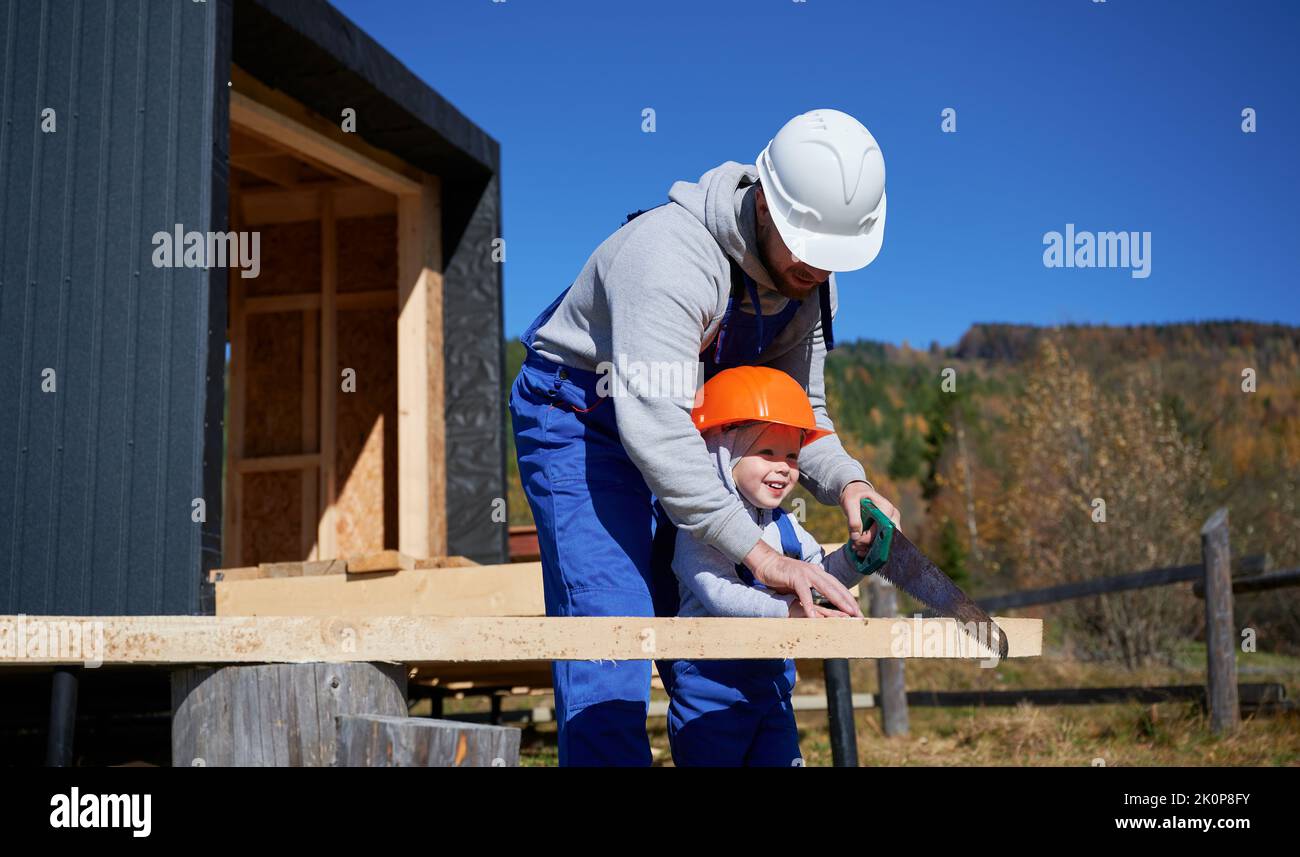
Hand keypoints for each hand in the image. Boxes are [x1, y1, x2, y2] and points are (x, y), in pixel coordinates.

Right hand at [743, 540, 863, 617]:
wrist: (766, 562)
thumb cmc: (783, 575)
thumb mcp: (802, 584)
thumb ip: (813, 590)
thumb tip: (821, 603)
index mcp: (819, 573)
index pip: (839, 587)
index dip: (849, 599)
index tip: (858, 612)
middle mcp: (816, 571)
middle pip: (837, 588)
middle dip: (850, 602)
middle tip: (859, 616)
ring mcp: (806, 573)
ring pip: (827, 589)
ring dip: (838, 602)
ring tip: (847, 615)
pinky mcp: (795, 577)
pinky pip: (804, 593)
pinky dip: (810, 605)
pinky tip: (814, 616)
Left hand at [840, 481, 901, 557]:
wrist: (856, 493)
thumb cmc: (854, 495)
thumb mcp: (850, 503)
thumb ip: (853, 519)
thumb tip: (856, 537)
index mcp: (886, 509)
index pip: (883, 528)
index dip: (871, 538)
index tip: (857, 541)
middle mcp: (893, 517)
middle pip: (887, 538)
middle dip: (870, 545)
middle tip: (855, 546)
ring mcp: (891, 524)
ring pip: (885, 543)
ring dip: (869, 548)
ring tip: (855, 547)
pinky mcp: (886, 530)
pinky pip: (882, 543)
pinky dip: (870, 548)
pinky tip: (860, 550)